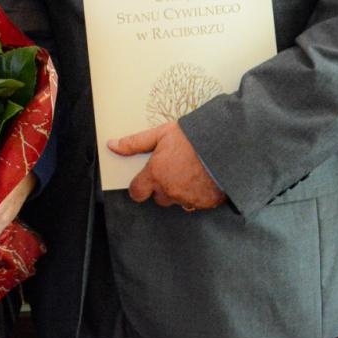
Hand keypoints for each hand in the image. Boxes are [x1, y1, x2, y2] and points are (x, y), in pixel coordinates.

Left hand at [109, 122, 224, 211]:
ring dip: (180, 191)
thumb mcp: (161, 134)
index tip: (145, 180)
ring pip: (177, 200)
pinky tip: (203, 179)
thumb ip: (135, 143)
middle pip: (158, 197)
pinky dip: (197, 194)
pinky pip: (195, 203)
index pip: (137, 192)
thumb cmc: (193, 137)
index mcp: (156, 175)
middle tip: (174, 169)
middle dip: (163, 186)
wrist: (225, 144)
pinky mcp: (205, 203)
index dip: (139, 186)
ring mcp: (188, 199)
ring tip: (190, 172)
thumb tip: (113, 146)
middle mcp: (169, 191)